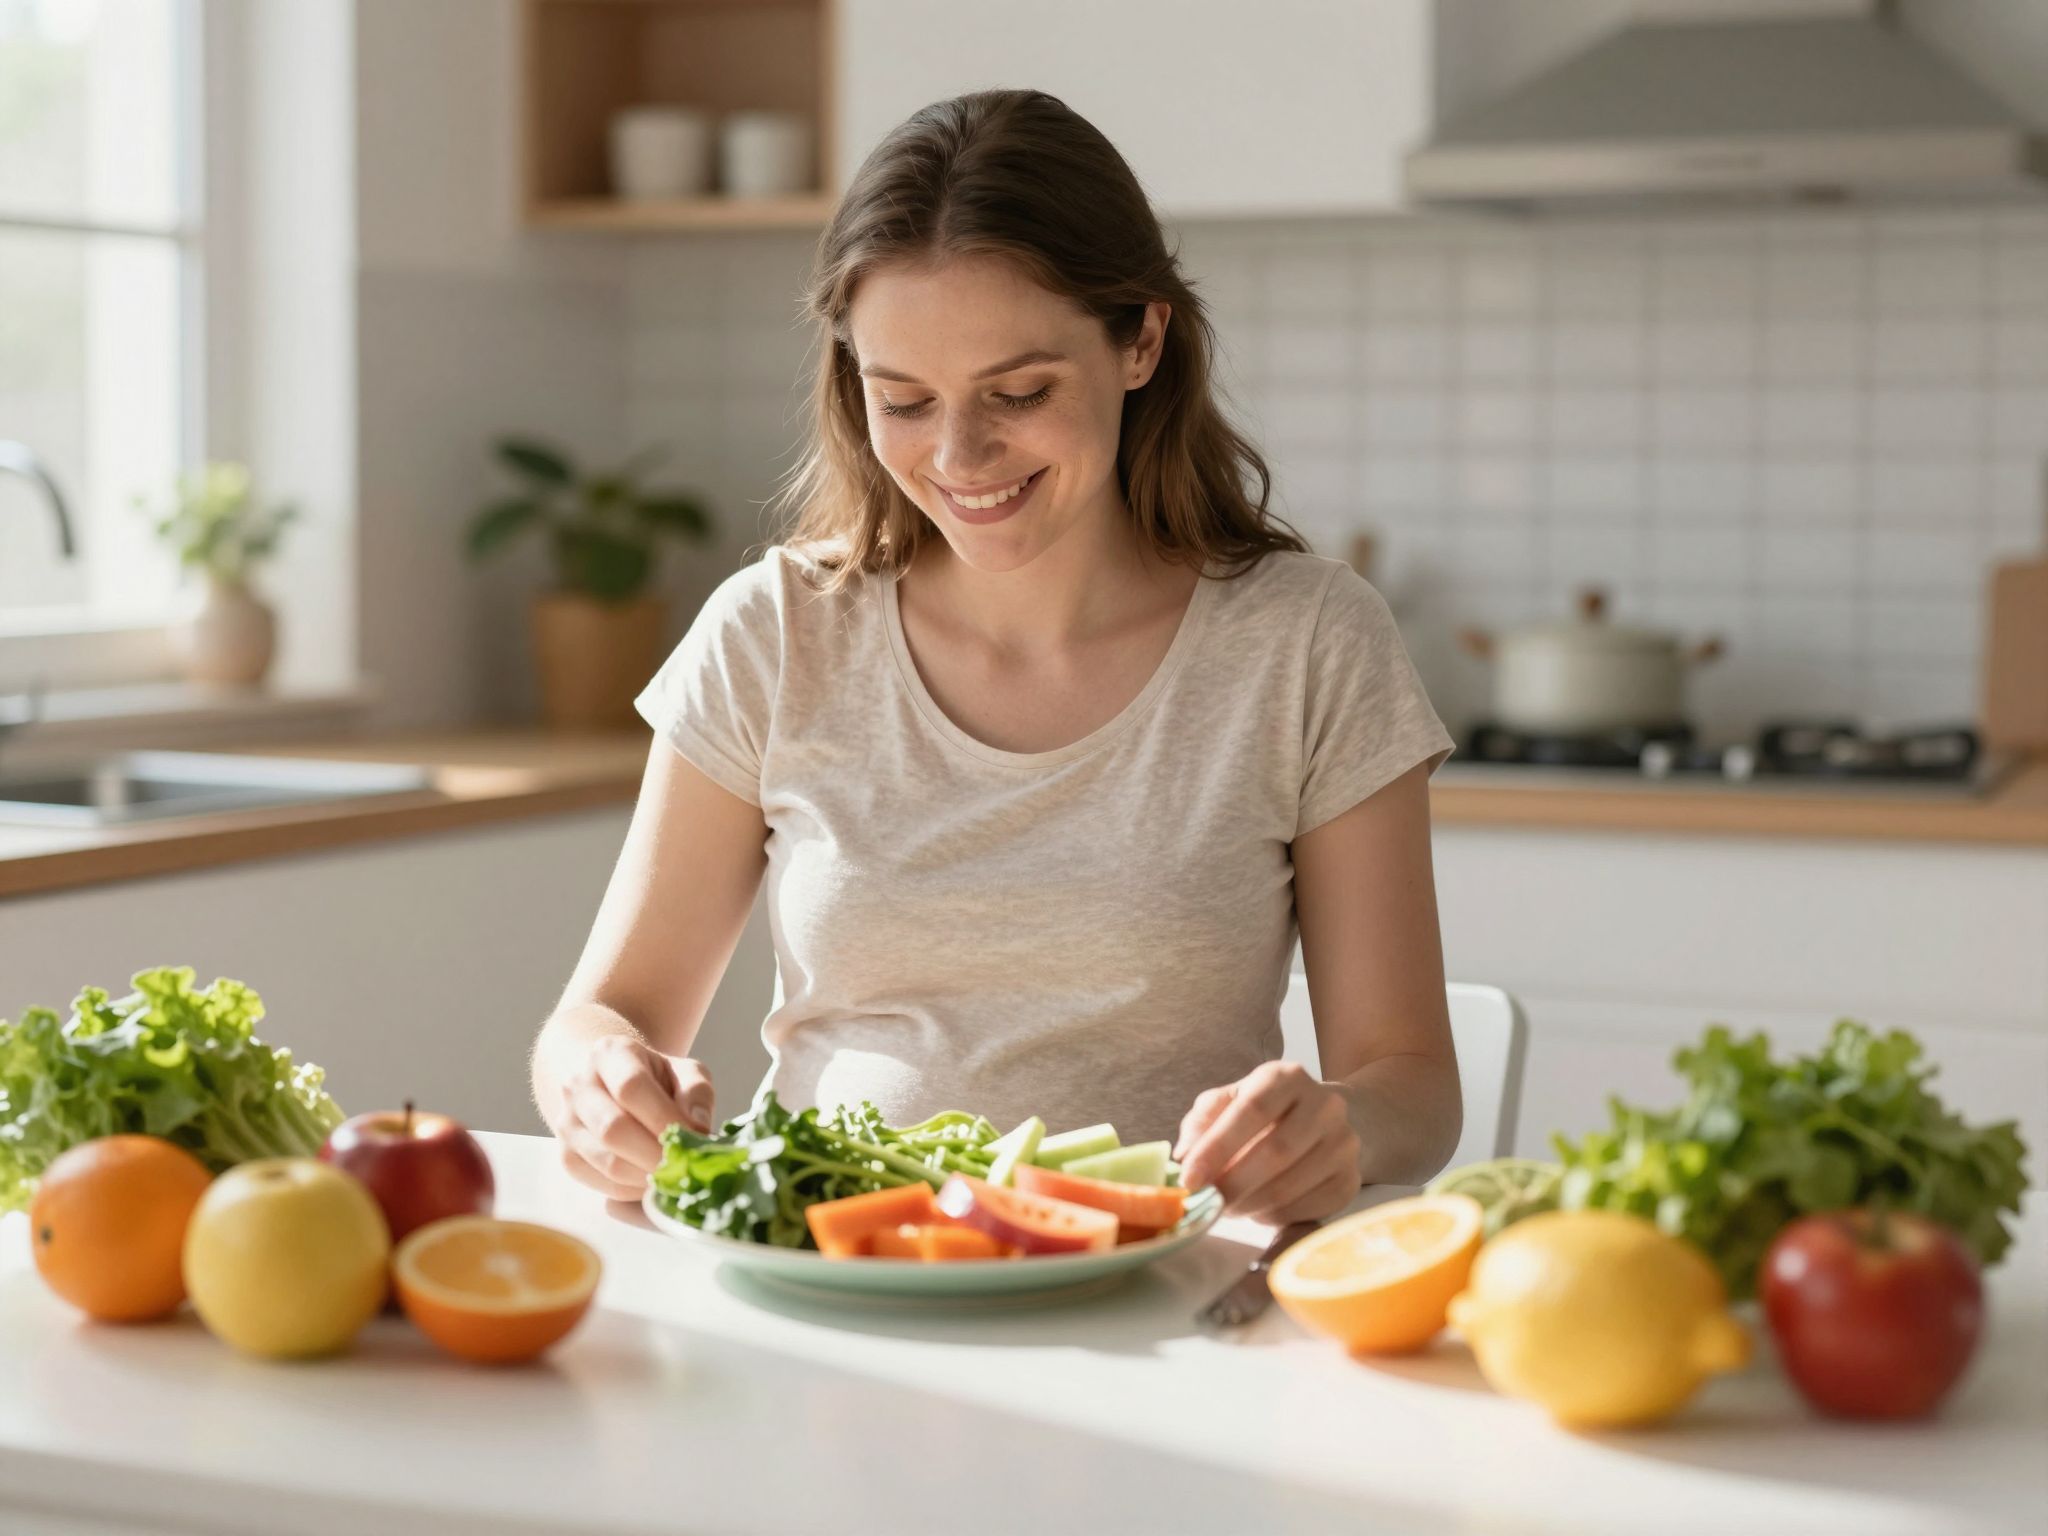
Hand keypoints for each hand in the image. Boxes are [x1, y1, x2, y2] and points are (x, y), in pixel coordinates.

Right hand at [547, 1036, 713, 1201]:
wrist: (610, 1083)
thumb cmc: (655, 1078)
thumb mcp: (683, 1071)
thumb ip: (696, 1094)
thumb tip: (699, 1131)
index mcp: (609, 1054)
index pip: (631, 1087)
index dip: (664, 1118)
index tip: (694, 1137)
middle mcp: (578, 1086)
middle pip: (614, 1129)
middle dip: (656, 1155)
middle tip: (686, 1167)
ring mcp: (566, 1123)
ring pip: (606, 1162)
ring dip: (646, 1177)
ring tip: (674, 1176)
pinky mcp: (566, 1155)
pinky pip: (600, 1183)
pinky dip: (632, 1190)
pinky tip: (653, 1182)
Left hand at [1172, 1061, 1361, 1223]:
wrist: (1325, 1120)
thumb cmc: (1266, 1111)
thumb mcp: (1231, 1100)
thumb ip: (1203, 1121)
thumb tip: (1184, 1156)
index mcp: (1287, 1077)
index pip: (1251, 1110)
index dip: (1216, 1147)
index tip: (1189, 1178)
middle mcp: (1324, 1105)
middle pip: (1276, 1151)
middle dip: (1233, 1184)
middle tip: (1207, 1202)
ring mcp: (1344, 1143)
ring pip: (1291, 1185)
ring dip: (1250, 1205)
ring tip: (1228, 1207)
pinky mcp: (1351, 1180)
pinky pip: (1308, 1208)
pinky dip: (1275, 1216)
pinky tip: (1258, 1209)